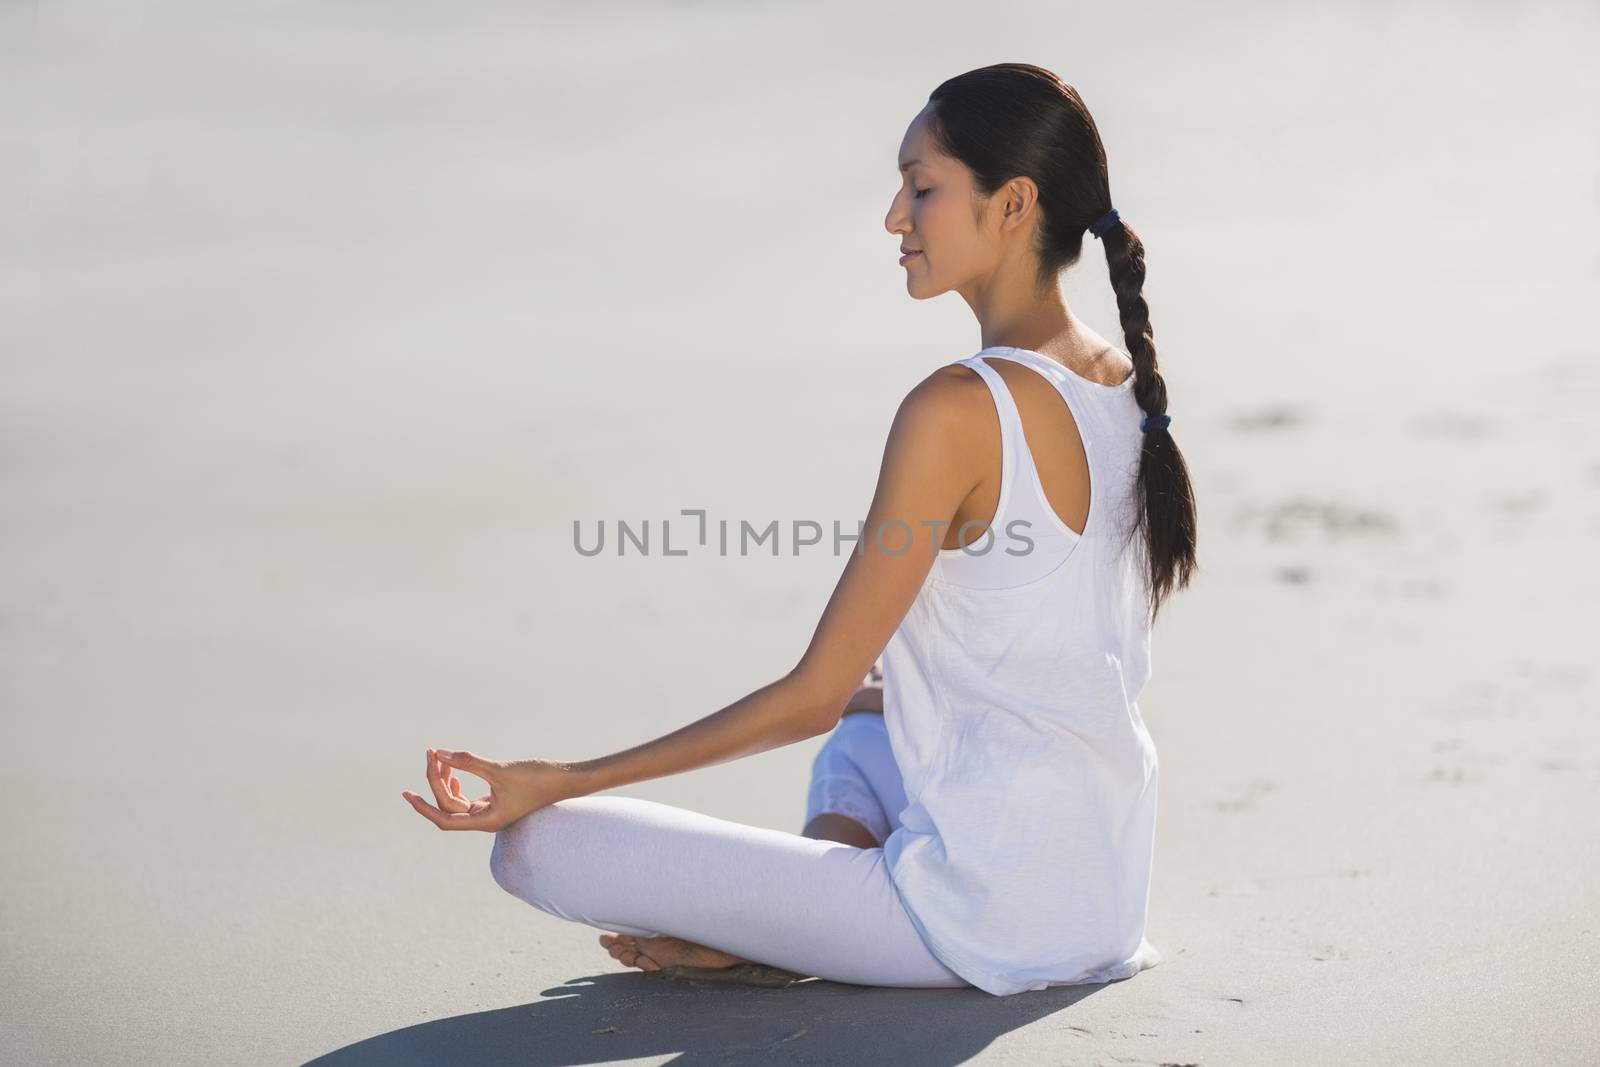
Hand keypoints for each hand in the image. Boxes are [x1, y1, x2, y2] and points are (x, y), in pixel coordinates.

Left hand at [401, 748, 577, 831]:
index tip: (407, 794)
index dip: (424, 807)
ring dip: (445, 780)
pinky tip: (453, 769)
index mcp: (487, 820)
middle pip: (449, 805)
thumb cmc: (538, 778)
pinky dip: (458, 782)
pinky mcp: (497, 800)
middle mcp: (487, 819)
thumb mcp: (500, 770)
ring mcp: (492, 811)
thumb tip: (440, 753)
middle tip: (432, 754)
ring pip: (457, 800)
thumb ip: (469, 762)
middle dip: (436, 781)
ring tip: (440, 757)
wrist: (567, 779)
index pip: (445, 819)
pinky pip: (468, 797)